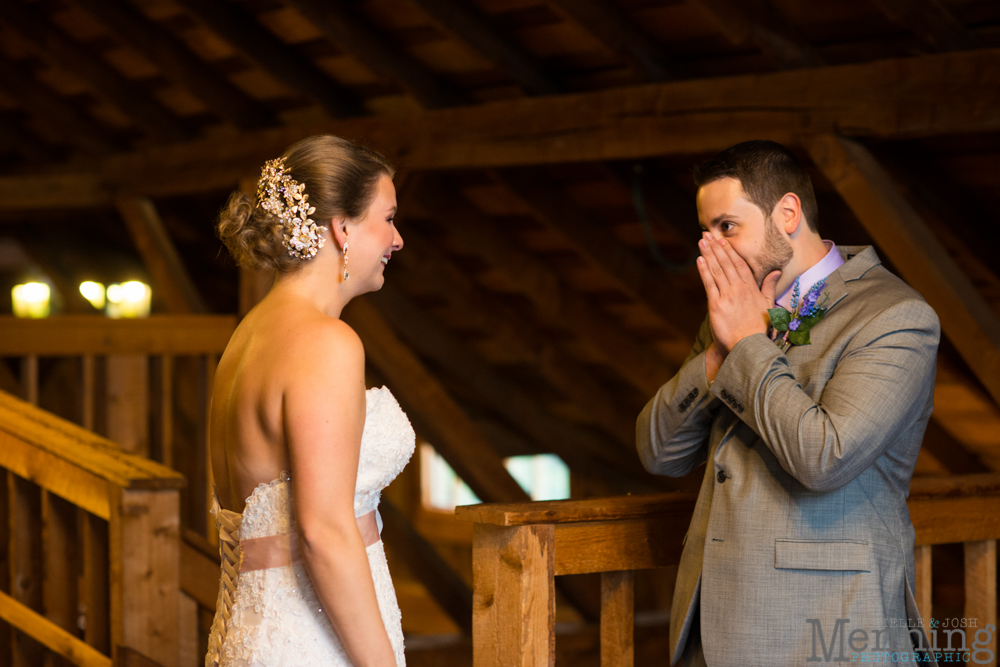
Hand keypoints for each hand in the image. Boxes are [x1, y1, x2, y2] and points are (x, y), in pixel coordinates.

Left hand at [696, 233, 780, 355]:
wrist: (748, 345)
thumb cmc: (759, 327)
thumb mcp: (768, 305)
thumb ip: (769, 286)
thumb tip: (776, 271)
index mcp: (751, 288)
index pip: (739, 264)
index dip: (730, 251)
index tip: (722, 240)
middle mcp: (739, 289)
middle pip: (726, 263)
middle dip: (716, 247)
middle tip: (707, 234)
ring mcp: (728, 296)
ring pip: (717, 270)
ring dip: (708, 254)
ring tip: (702, 241)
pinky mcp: (717, 305)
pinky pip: (709, 284)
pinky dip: (704, 270)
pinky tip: (699, 259)